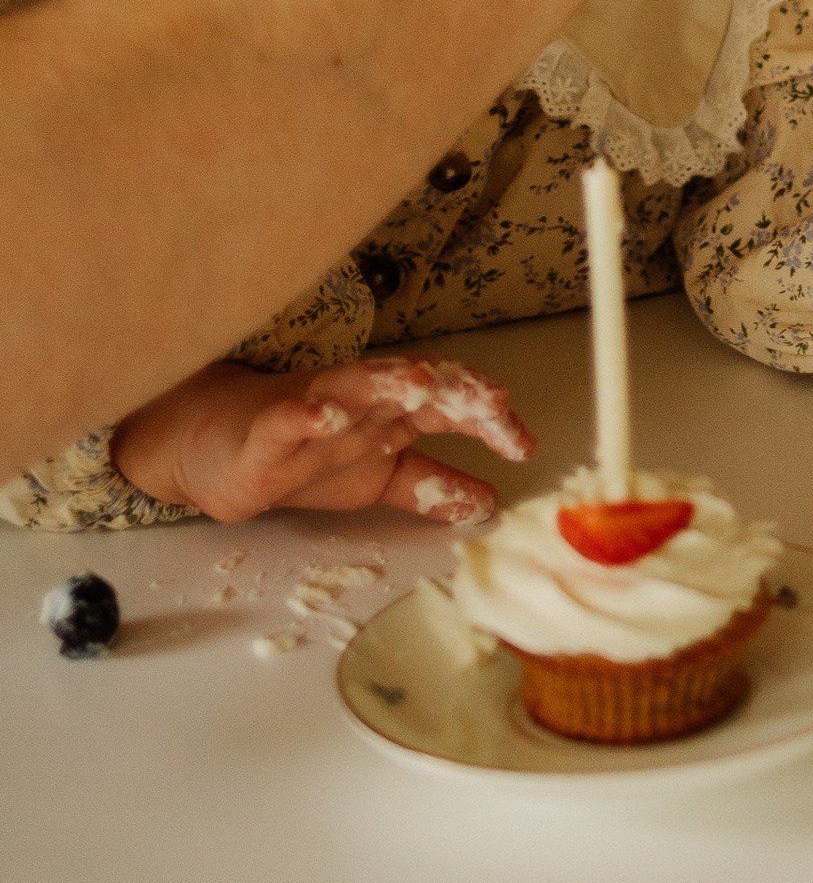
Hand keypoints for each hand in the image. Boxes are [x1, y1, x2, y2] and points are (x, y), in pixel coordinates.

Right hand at [110, 352, 534, 526]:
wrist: (219, 453)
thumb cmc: (303, 459)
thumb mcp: (376, 479)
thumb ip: (429, 486)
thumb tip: (488, 502)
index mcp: (391, 417)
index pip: (450, 410)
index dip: (489, 421)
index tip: (523, 444)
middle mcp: (361, 404)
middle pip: (417, 389)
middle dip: (457, 391)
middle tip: (494, 402)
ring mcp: (314, 410)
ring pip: (357, 387)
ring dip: (389, 381)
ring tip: (421, 382)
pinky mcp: (266, 432)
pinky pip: (287, 419)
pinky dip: (305, 413)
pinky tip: (323, 415)